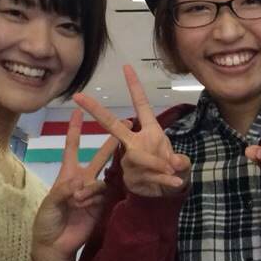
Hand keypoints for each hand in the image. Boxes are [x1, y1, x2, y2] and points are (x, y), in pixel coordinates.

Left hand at [31, 110, 117, 260]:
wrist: (55, 245)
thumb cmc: (47, 221)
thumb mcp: (49, 203)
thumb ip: (62, 191)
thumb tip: (79, 183)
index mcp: (67, 174)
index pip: (72, 146)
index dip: (75, 129)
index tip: (78, 110)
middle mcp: (83, 179)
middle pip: (99, 156)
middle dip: (111, 143)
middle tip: (126, 127)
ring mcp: (94, 192)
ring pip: (102, 179)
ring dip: (90, 188)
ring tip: (77, 201)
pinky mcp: (102, 206)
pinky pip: (105, 194)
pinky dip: (95, 197)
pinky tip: (86, 204)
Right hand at [74, 65, 189, 197]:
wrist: (167, 193)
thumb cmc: (172, 170)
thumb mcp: (181, 163)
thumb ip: (180, 162)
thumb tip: (175, 163)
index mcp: (149, 130)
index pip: (141, 105)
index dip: (134, 86)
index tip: (126, 67)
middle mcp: (135, 141)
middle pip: (112, 124)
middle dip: (95, 110)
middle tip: (79, 96)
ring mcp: (128, 159)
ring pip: (139, 158)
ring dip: (159, 168)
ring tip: (173, 175)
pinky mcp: (127, 176)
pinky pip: (144, 175)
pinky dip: (162, 180)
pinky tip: (171, 183)